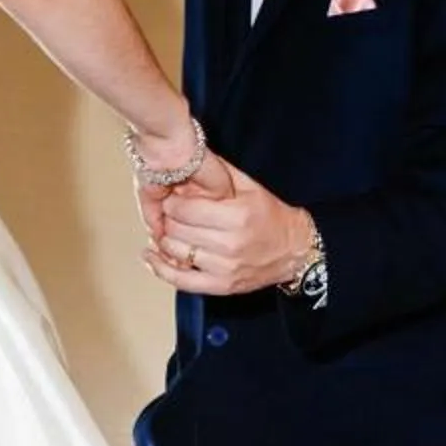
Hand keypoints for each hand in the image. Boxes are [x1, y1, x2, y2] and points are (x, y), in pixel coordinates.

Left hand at [144, 161, 313, 294]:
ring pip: (175, 251)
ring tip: (167, 230)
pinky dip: (161, 268)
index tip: (173, 198)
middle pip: (177, 229)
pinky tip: (151, 256)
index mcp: (237, 215)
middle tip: (170, 213)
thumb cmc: (270, 216)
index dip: (172, 202)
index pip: (184, 209)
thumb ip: (218, 173)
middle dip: (168, 219)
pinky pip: (181, 280)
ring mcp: (225, 268)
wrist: (294, 250)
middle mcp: (230, 243)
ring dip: (165, 239)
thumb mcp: (249, 187)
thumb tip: (188, 159)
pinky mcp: (221, 286)